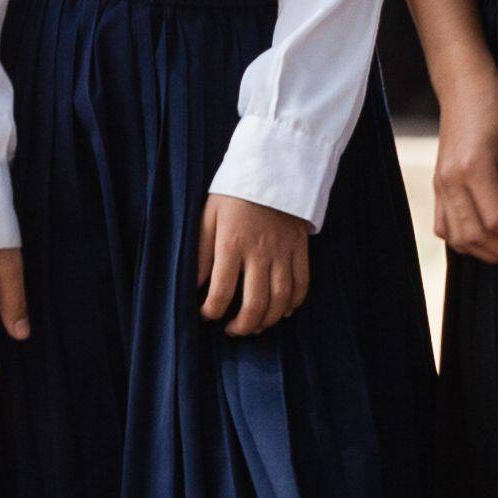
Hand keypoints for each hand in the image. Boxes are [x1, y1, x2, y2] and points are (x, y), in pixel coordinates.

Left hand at [197, 195, 311, 338]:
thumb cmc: (234, 194)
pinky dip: (294, 303)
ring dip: (268, 320)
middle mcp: (260, 253)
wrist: (273, 167)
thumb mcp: (208, 217)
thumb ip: (201, 253)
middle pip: (255, 304)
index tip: (206, 314)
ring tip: (255, 326)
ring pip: (281, 300)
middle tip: (232, 330)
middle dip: (242, 326)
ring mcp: (284, 252)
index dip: (211, 312)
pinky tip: (282, 311)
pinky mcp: (300, 249)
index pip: (220, 293)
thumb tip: (195, 286)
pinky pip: (302, 284)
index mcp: (231, 245)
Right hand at [431, 68, 497, 265]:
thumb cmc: (497, 106)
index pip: (497, 220)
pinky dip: (466, 242)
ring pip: (457, 238)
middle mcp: (450, 182)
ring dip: (488, 253)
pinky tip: (490, 241)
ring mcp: (439, 186)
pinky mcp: (437, 186)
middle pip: (476, 236)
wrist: (463, 87)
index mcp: (472, 168)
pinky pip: (444, 227)